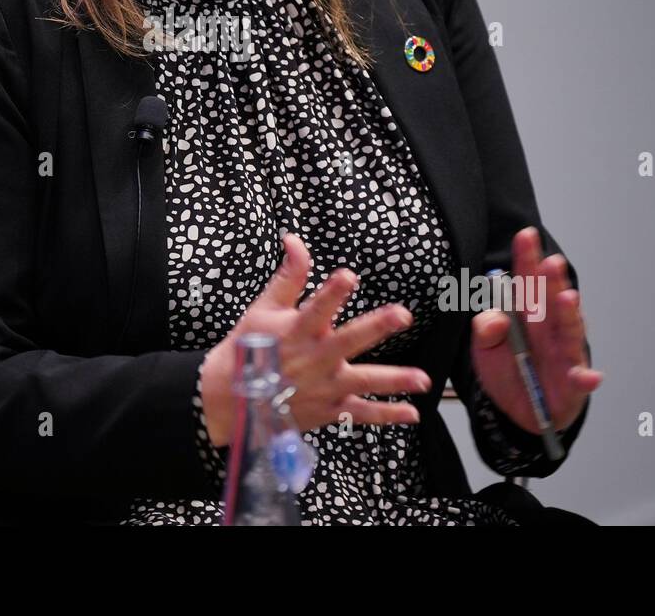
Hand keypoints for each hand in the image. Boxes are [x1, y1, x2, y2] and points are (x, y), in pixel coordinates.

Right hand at [199, 232, 430, 446]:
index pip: (316, 308)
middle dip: (376, 327)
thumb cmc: (250, 347)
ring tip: (422, 378)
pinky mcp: (327, 410)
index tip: (348, 276)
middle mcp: (313, 359)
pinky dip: (387, 415)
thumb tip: (294, 239)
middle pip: (348, 341)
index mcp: (297, 331)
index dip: (331, 292)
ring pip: (362, 381)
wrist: (232, 398)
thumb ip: (290, 275)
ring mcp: (322, 387)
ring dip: (393, 380)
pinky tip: (412, 412)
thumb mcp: (265, 307)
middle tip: (401, 315)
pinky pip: (361, 414)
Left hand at [470, 226, 604, 434]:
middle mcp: (550, 329)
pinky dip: (586, 378)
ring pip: (569, 332)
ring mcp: (564, 355)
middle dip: (551, 281)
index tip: (525, 235)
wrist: (519, 412)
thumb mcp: (484, 350)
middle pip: (551, 300)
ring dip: (568, 315)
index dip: (526, 258)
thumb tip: (495, 318)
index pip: (526, 281)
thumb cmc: (506, 371)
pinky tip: (589, 376)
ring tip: (566, 298)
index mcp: (527, 315)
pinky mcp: (573, 384)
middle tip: (550, 261)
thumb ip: (484, 331)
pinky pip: (581, 381)